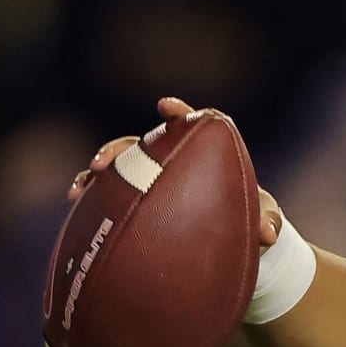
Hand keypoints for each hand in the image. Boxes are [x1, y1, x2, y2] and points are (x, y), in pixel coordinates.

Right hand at [67, 96, 282, 247]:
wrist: (232, 239)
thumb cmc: (250, 218)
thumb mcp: (262, 218)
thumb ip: (268, 221)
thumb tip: (269, 234)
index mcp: (203, 153)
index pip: (191, 125)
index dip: (179, 113)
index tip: (166, 107)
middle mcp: (170, 160)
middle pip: (140, 145)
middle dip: (118, 148)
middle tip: (104, 161)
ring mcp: (148, 179)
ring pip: (116, 167)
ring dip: (95, 171)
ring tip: (82, 184)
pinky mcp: (134, 199)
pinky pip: (107, 193)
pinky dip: (91, 195)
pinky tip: (76, 203)